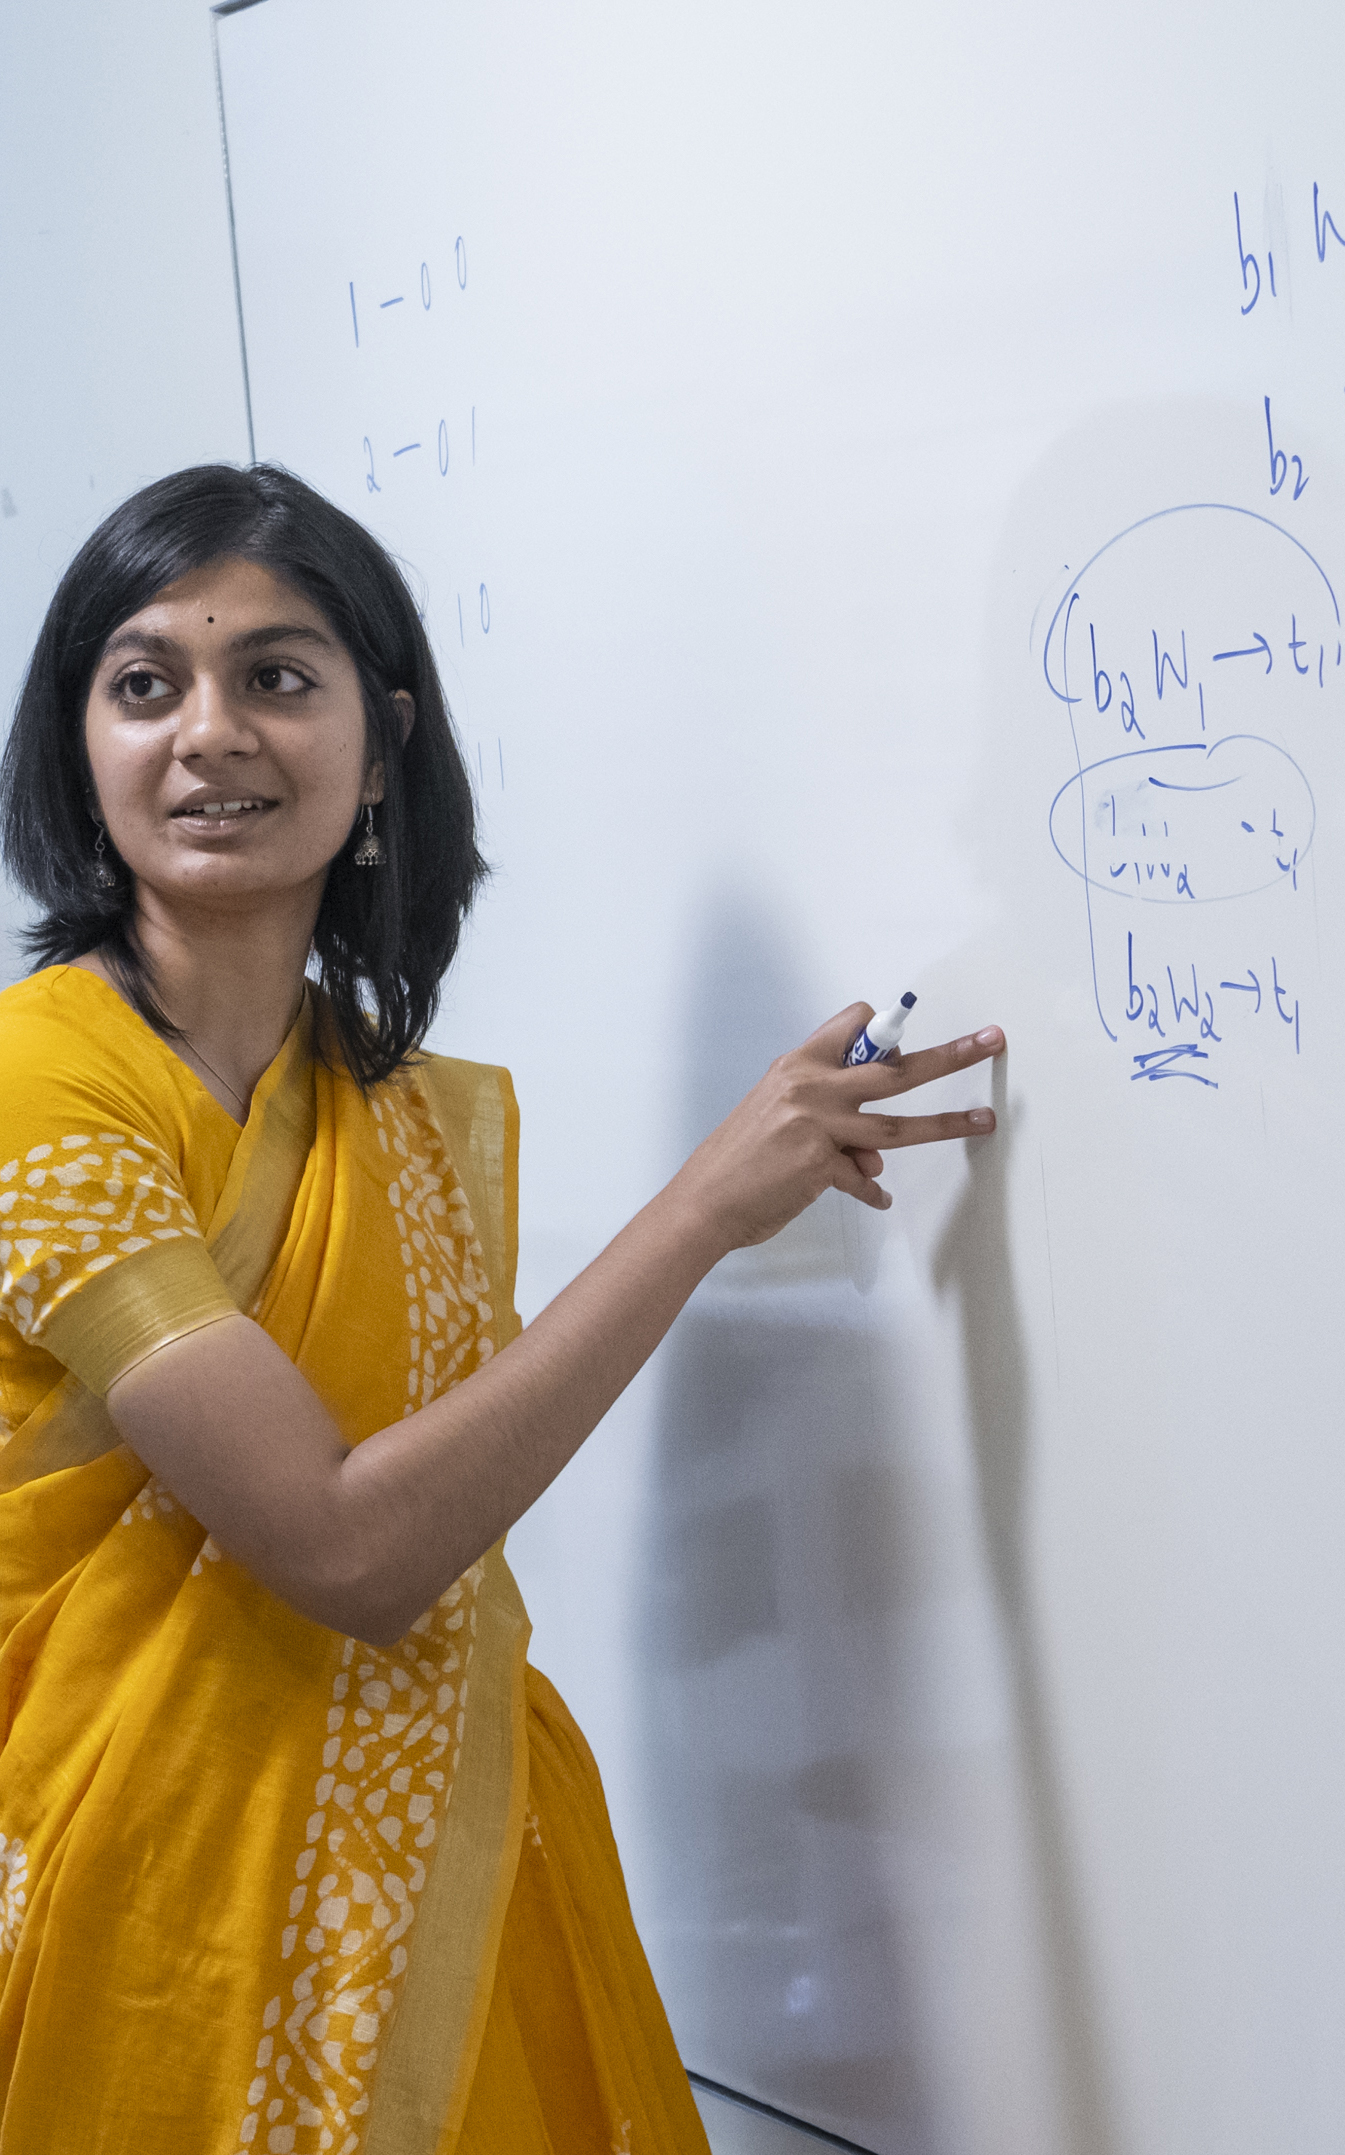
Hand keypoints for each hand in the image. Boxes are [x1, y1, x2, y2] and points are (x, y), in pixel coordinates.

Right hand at [671, 1003, 1003, 1253]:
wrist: (703, 1202)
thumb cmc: (737, 1159)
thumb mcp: (776, 1115)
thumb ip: (829, 1117)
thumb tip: (876, 1148)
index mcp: (798, 1066)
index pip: (854, 1024)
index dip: (881, 1034)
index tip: (898, 1047)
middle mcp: (810, 1088)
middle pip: (895, 1068)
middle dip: (949, 1055)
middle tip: (989, 1042)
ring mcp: (817, 1127)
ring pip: (897, 1124)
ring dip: (947, 1123)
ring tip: (984, 1121)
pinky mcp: (820, 1166)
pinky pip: (864, 1179)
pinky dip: (872, 1190)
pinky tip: (876, 1198)